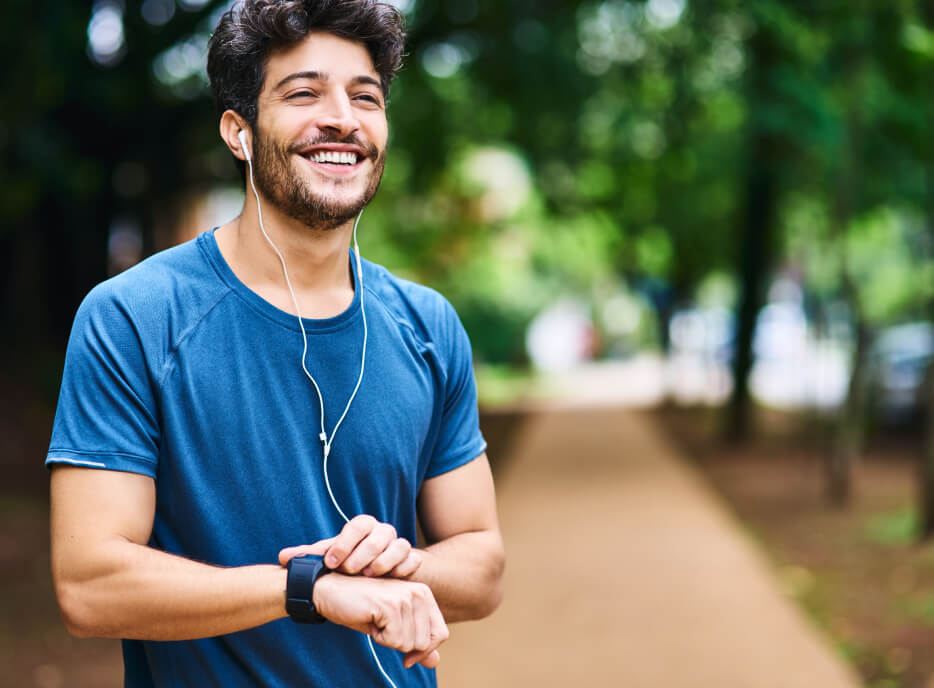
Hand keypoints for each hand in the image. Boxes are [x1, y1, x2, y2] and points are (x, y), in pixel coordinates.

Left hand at [279, 515, 421, 577]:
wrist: (376, 572)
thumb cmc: (349, 561)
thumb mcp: (330, 558)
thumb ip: (309, 557)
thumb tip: (281, 557)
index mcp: (363, 526)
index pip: (357, 525)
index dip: (344, 543)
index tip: (331, 562)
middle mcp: (383, 532)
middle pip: (380, 534)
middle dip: (364, 553)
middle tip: (349, 570)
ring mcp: (399, 545)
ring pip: (399, 545)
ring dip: (384, 560)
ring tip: (369, 575)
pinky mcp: (411, 560)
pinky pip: (413, 560)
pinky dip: (404, 569)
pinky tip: (391, 580)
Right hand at [313, 572, 448, 668]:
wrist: (332, 592)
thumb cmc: (362, 608)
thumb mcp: (392, 627)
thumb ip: (416, 641)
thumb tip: (435, 662)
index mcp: (425, 594)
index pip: (441, 633)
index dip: (423, 650)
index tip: (404, 651)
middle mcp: (420, 592)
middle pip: (424, 643)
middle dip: (400, 643)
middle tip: (382, 624)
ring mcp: (406, 597)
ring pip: (409, 644)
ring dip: (388, 640)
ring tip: (376, 619)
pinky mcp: (391, 605)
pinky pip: (394, 641)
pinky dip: (379, 638)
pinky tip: (370, 619)